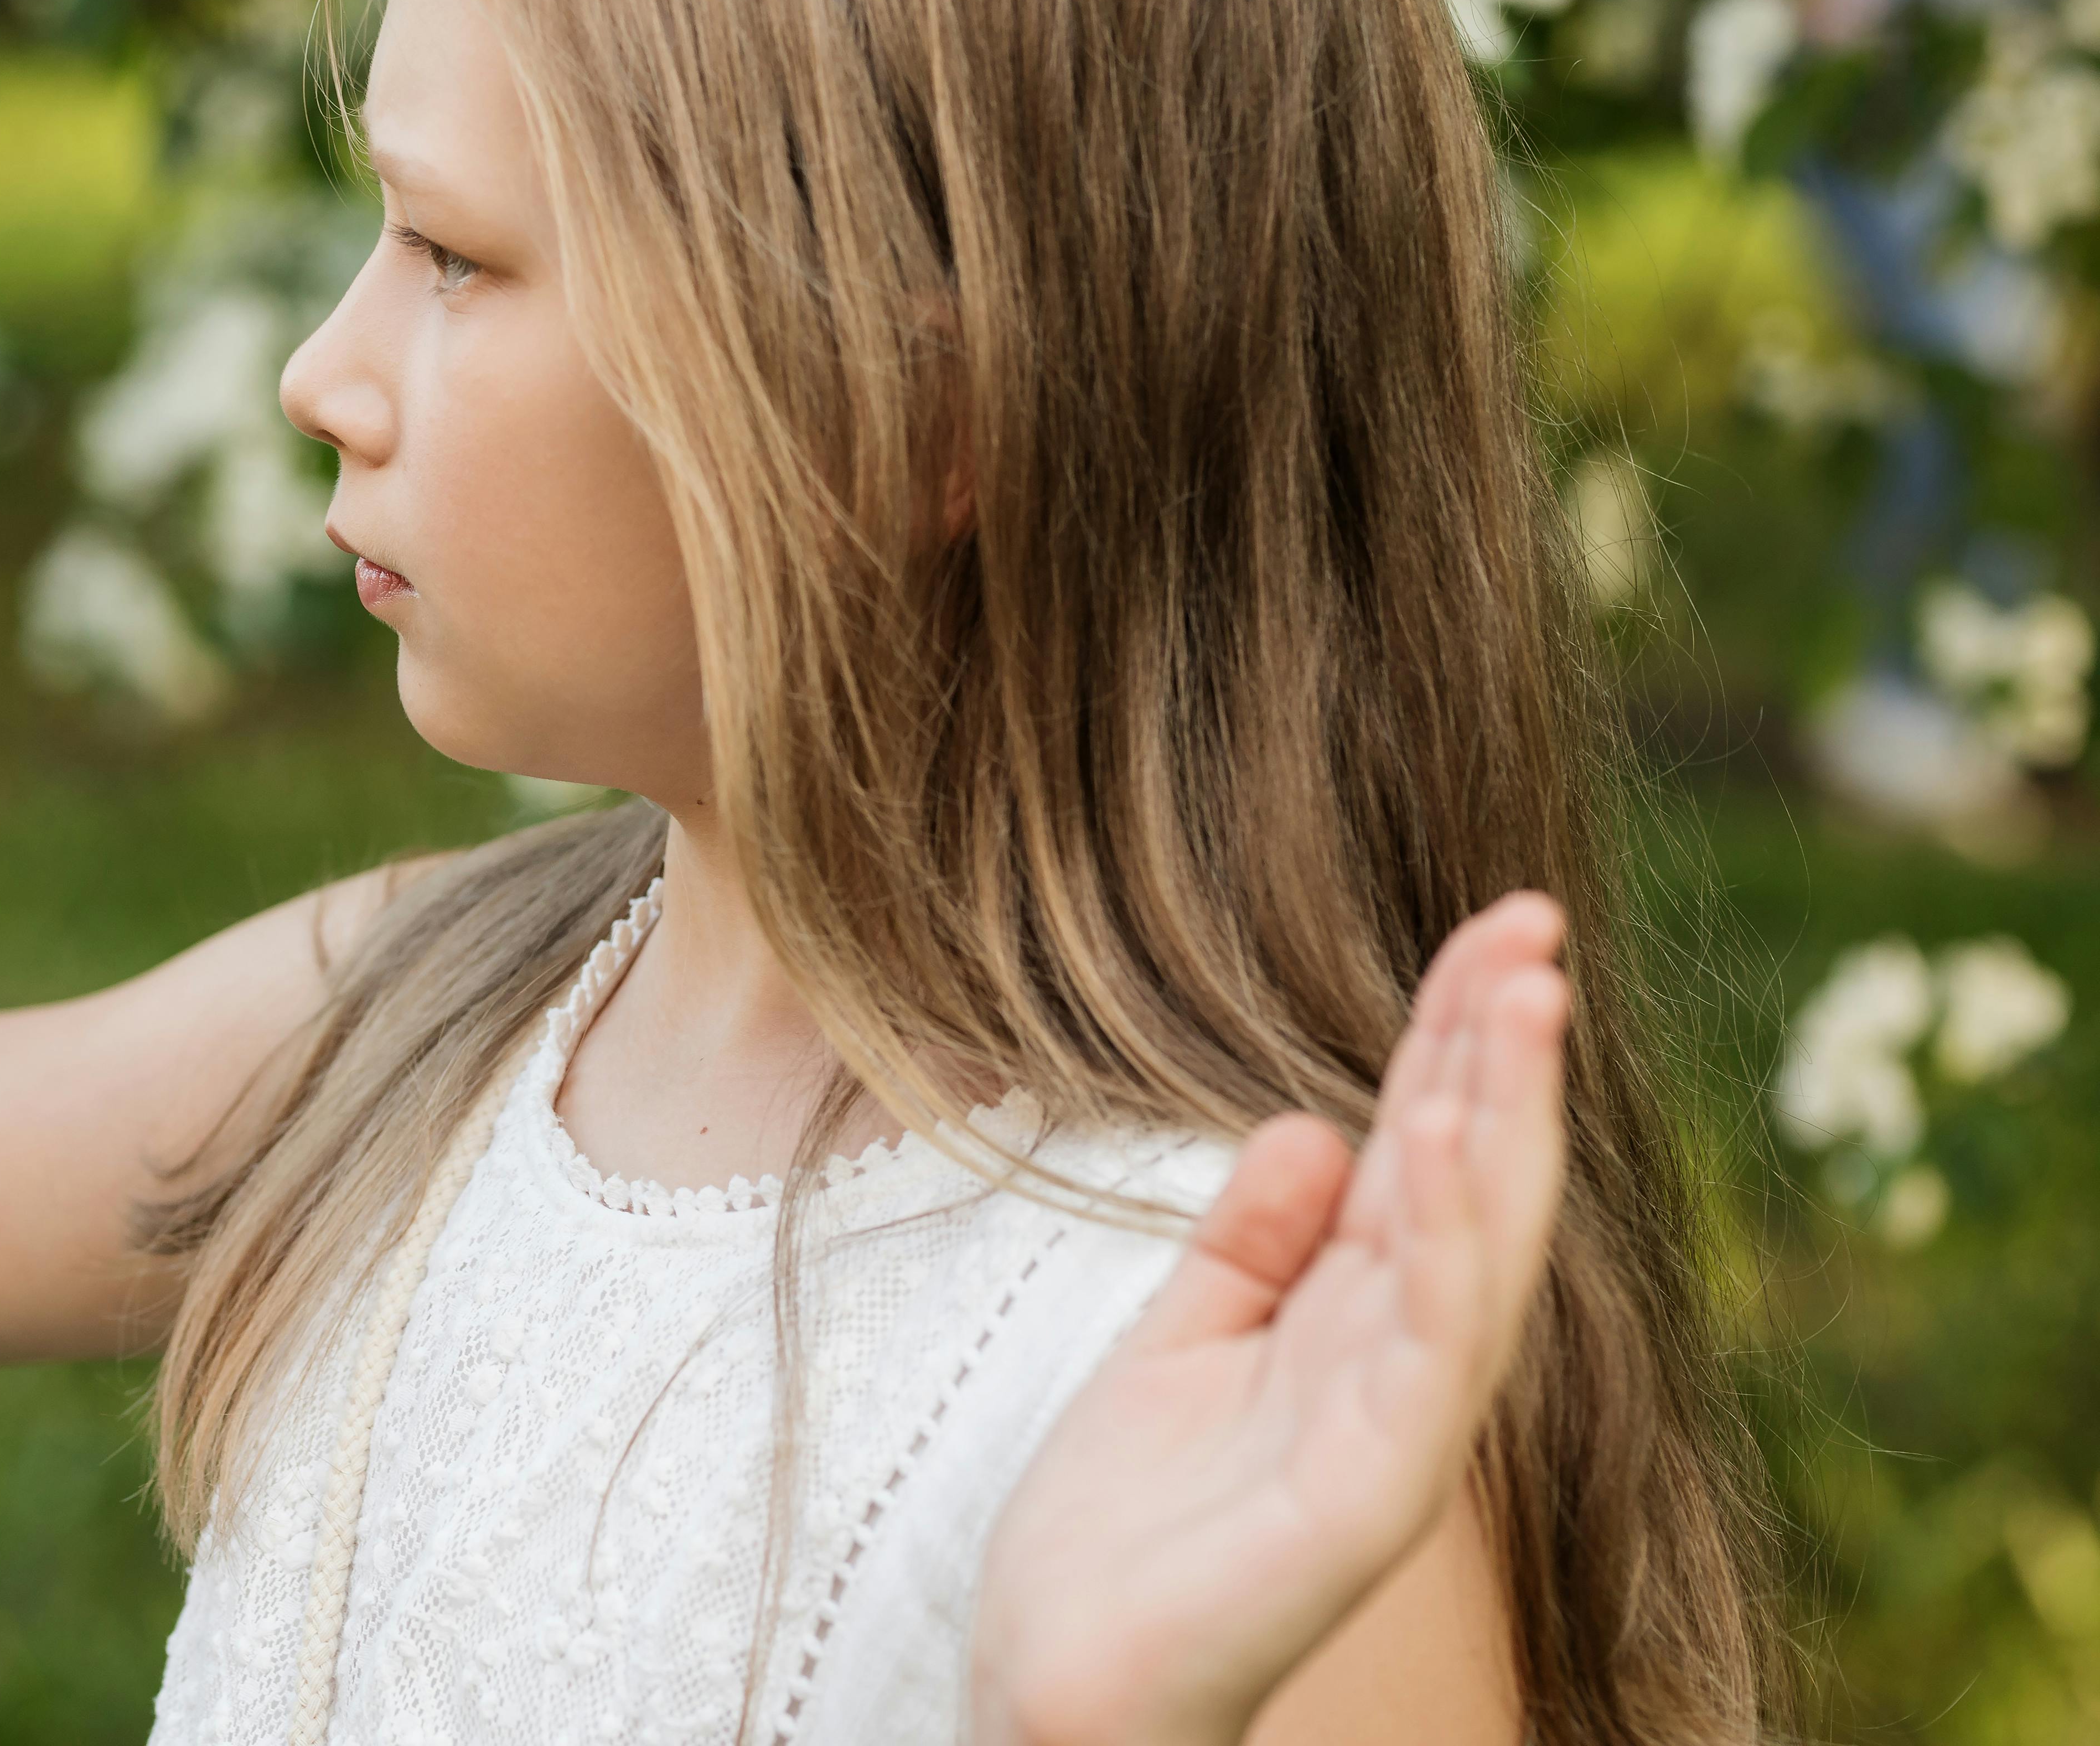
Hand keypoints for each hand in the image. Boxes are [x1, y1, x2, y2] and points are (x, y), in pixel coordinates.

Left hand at [965, 893, 1572, 1745]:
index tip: (1497, 926)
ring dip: (1501, 1126)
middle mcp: (1393, 1371)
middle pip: (1471, 1187)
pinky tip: (1445, 1150)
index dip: (1457, 1042)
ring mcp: (1392, 1437)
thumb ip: (1250, 1243)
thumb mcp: (1180, 1341)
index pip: (1423, 1156)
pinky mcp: (1364, 1500)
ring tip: (1520, 999)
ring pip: (1474, 1257)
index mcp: (1347, 1326)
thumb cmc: (1123, 1532)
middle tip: (1535, 926)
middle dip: (1505, 1057)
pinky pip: (1421, 1356)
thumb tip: (1317, 1122)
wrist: (1062, 1680)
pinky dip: (1443, 1249)